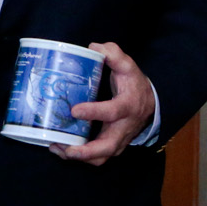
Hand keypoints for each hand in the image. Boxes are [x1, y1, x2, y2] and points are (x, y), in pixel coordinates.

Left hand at [50, 41, 156, 165]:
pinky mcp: (112, 146)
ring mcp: (119, 140)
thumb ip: (114, 54)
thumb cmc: (134, 84)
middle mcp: (123, 128)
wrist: (150, 104)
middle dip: (85, 150)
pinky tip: (60, 148)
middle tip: (64, 146)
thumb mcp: (128, 66)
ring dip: (79, 157)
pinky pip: (96, 157)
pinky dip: (79, 157)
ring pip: (100, 157)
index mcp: (128, 106)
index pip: (112, 112)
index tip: (75, 110)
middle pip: (107, 147)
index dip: (94, 112)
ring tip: (56, 148)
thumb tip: (93, 47)